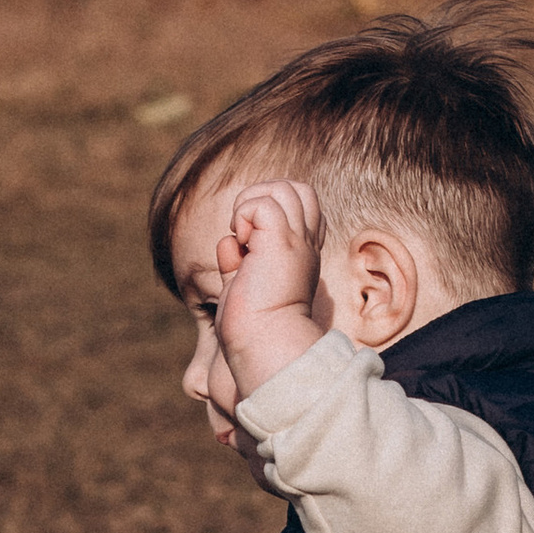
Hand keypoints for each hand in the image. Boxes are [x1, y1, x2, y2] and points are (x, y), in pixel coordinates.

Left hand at [216, 177, 328, 396]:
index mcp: (301, 254)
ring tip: (242, 238)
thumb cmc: (253, 329)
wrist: (266, 346)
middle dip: (260, 198)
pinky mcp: (281, 242)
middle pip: (296, 188)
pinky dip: (243, 215)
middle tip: (243, 234)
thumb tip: (229, 244)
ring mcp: (296, 240)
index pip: (298, 205)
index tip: (249, 245)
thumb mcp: (246, 285)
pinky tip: (240, 246)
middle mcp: (304, 244)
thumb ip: (240, 261)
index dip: (268, 212)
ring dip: (250, 204)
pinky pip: (261, 203)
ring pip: (283, 187)